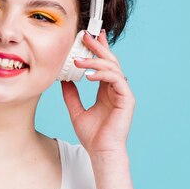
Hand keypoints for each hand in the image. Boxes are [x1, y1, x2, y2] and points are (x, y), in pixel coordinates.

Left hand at [60, 29, 134, 155]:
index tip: (89, 36)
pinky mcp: (127, 99)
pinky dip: (102, 75)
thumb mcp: (75, 110)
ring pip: (113, 67)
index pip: (102, 65)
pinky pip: (116, 79)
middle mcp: (115, 89)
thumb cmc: (91, 135)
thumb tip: (62, 80)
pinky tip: (88, 76)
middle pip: (109, 61)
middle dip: (97, 47)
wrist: (100, 151)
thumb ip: (71, 95)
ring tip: (78, 62)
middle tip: (85, 36)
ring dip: (95, 62)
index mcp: (105, 90)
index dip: (98, 49)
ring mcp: (123, 93)